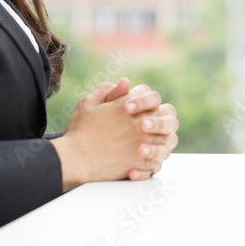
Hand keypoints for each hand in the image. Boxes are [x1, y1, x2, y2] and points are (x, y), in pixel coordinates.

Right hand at [50, 81, 177, 190]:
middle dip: (163, 117)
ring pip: (170, 138)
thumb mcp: (88, 104)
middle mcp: (142, 121)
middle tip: (151, 125)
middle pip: (169, 114)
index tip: (136, 109)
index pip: (152, 96)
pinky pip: (160, 160)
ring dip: (163, 139)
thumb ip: (108, 91)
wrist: (74, 160)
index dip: (145, 101)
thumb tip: (125, 82)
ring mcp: (146, 142)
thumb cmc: (80, 132)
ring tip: (149, 143)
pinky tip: (143, 160)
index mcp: (130, 105)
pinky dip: (155, 160)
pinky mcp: (144, 162)